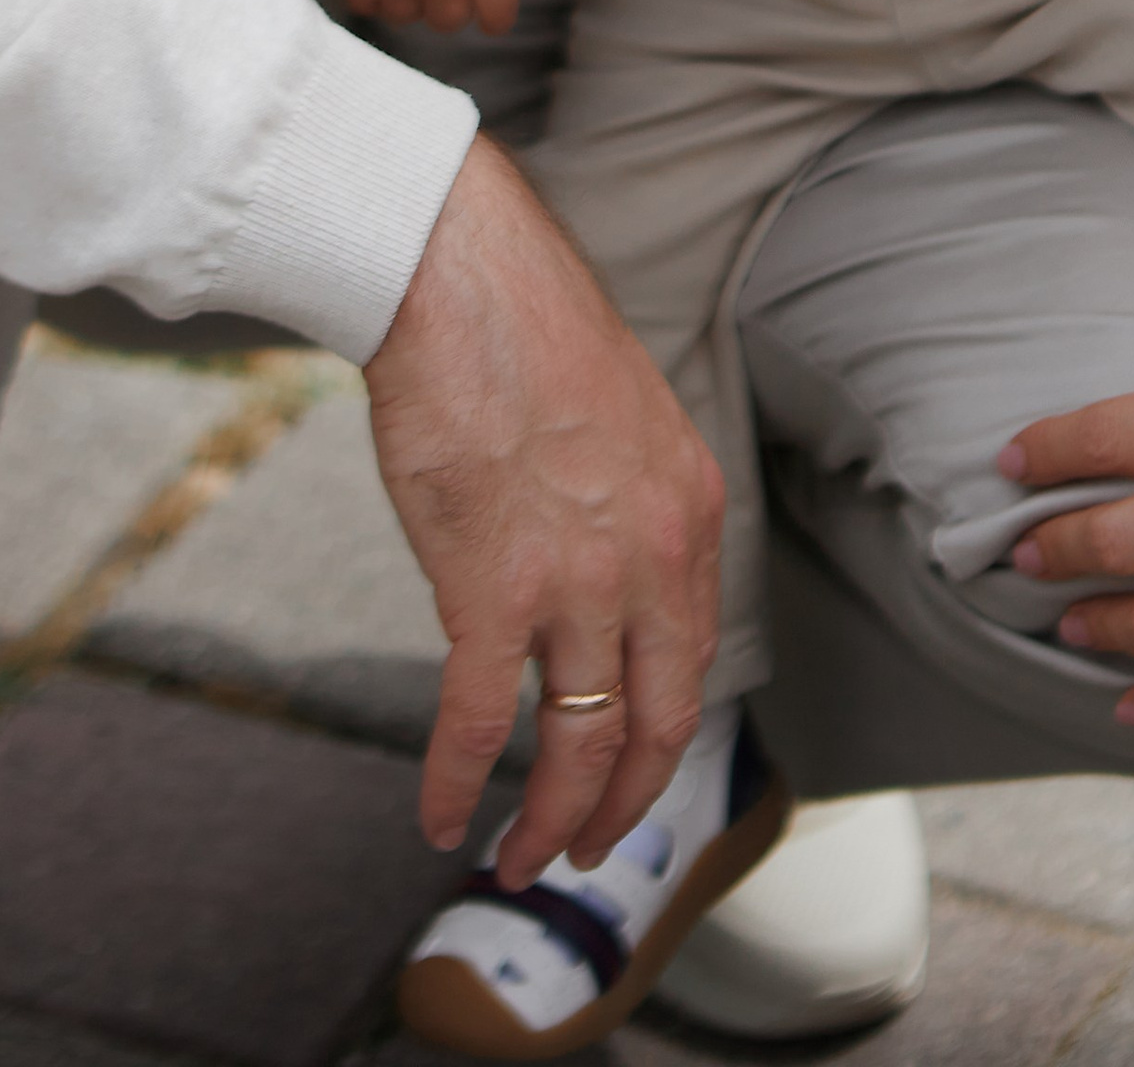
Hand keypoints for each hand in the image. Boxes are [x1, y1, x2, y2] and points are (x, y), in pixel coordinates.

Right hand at [365, 138, 725, 881]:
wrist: (461, 276)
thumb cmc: (523, 331)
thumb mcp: (623, 420)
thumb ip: (629, 504)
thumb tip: (599, 572)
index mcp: (689, 509)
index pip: (694, 654)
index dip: (664, 728)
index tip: (632, 767)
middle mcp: (652, 553)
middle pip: (661, 719)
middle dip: (626, 803)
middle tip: (588, 847)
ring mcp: (577, 576)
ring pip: (583, 739)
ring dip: (552, 817)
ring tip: (520, 858)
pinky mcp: (493, 587)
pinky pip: (484, 720)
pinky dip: (461, 782)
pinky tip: (439, 815)